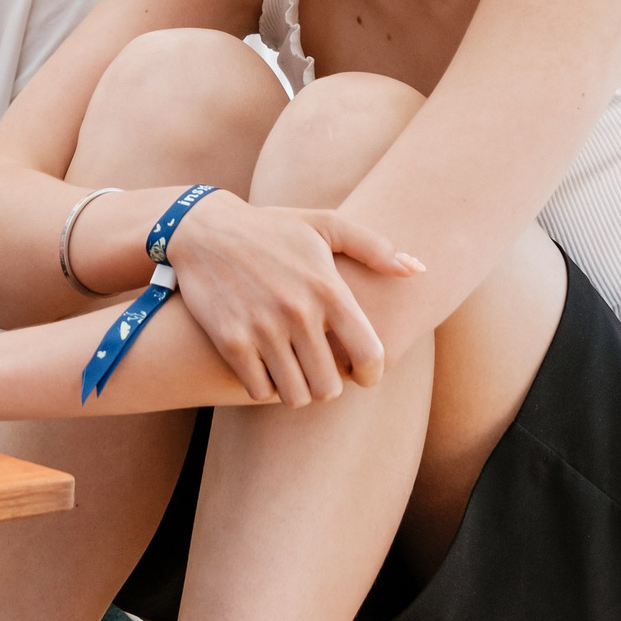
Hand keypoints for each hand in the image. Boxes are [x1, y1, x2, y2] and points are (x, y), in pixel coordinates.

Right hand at [154, 191, 422, 406]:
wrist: (203, 230)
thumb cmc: (271, 229)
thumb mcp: (323, 225)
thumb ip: (374, 247)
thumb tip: (418, 270)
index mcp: (328, 288)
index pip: (369, 355)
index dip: (371, 375)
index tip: (362, 375)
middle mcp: (298, 312)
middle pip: (330, 387)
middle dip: (329, 386)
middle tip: (320, 372)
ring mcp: (262, 328)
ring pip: (295, 395)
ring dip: (297, 390)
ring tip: (295, 374)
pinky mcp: (230, 340)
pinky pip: (259, 390)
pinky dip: (265, 387)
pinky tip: (266, 369)